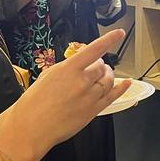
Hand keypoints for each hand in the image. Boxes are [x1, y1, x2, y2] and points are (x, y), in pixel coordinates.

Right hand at [1, 30, 131, 160]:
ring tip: (104, 76)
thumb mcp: (47, 76)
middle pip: (102, 67)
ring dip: (108, 75)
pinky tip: (127, 82)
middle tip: (94, 68)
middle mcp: (82, 81)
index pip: (94, 50)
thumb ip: (66, 68)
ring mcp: (89, 97)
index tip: (118, 33)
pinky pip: (113, 96)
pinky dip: (122, 88)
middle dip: (100, 65)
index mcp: (69, 69)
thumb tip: (79, 65)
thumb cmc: (33, 103)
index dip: (109, 40)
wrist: (32, 127)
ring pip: (109, 80)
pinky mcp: (93, 111)